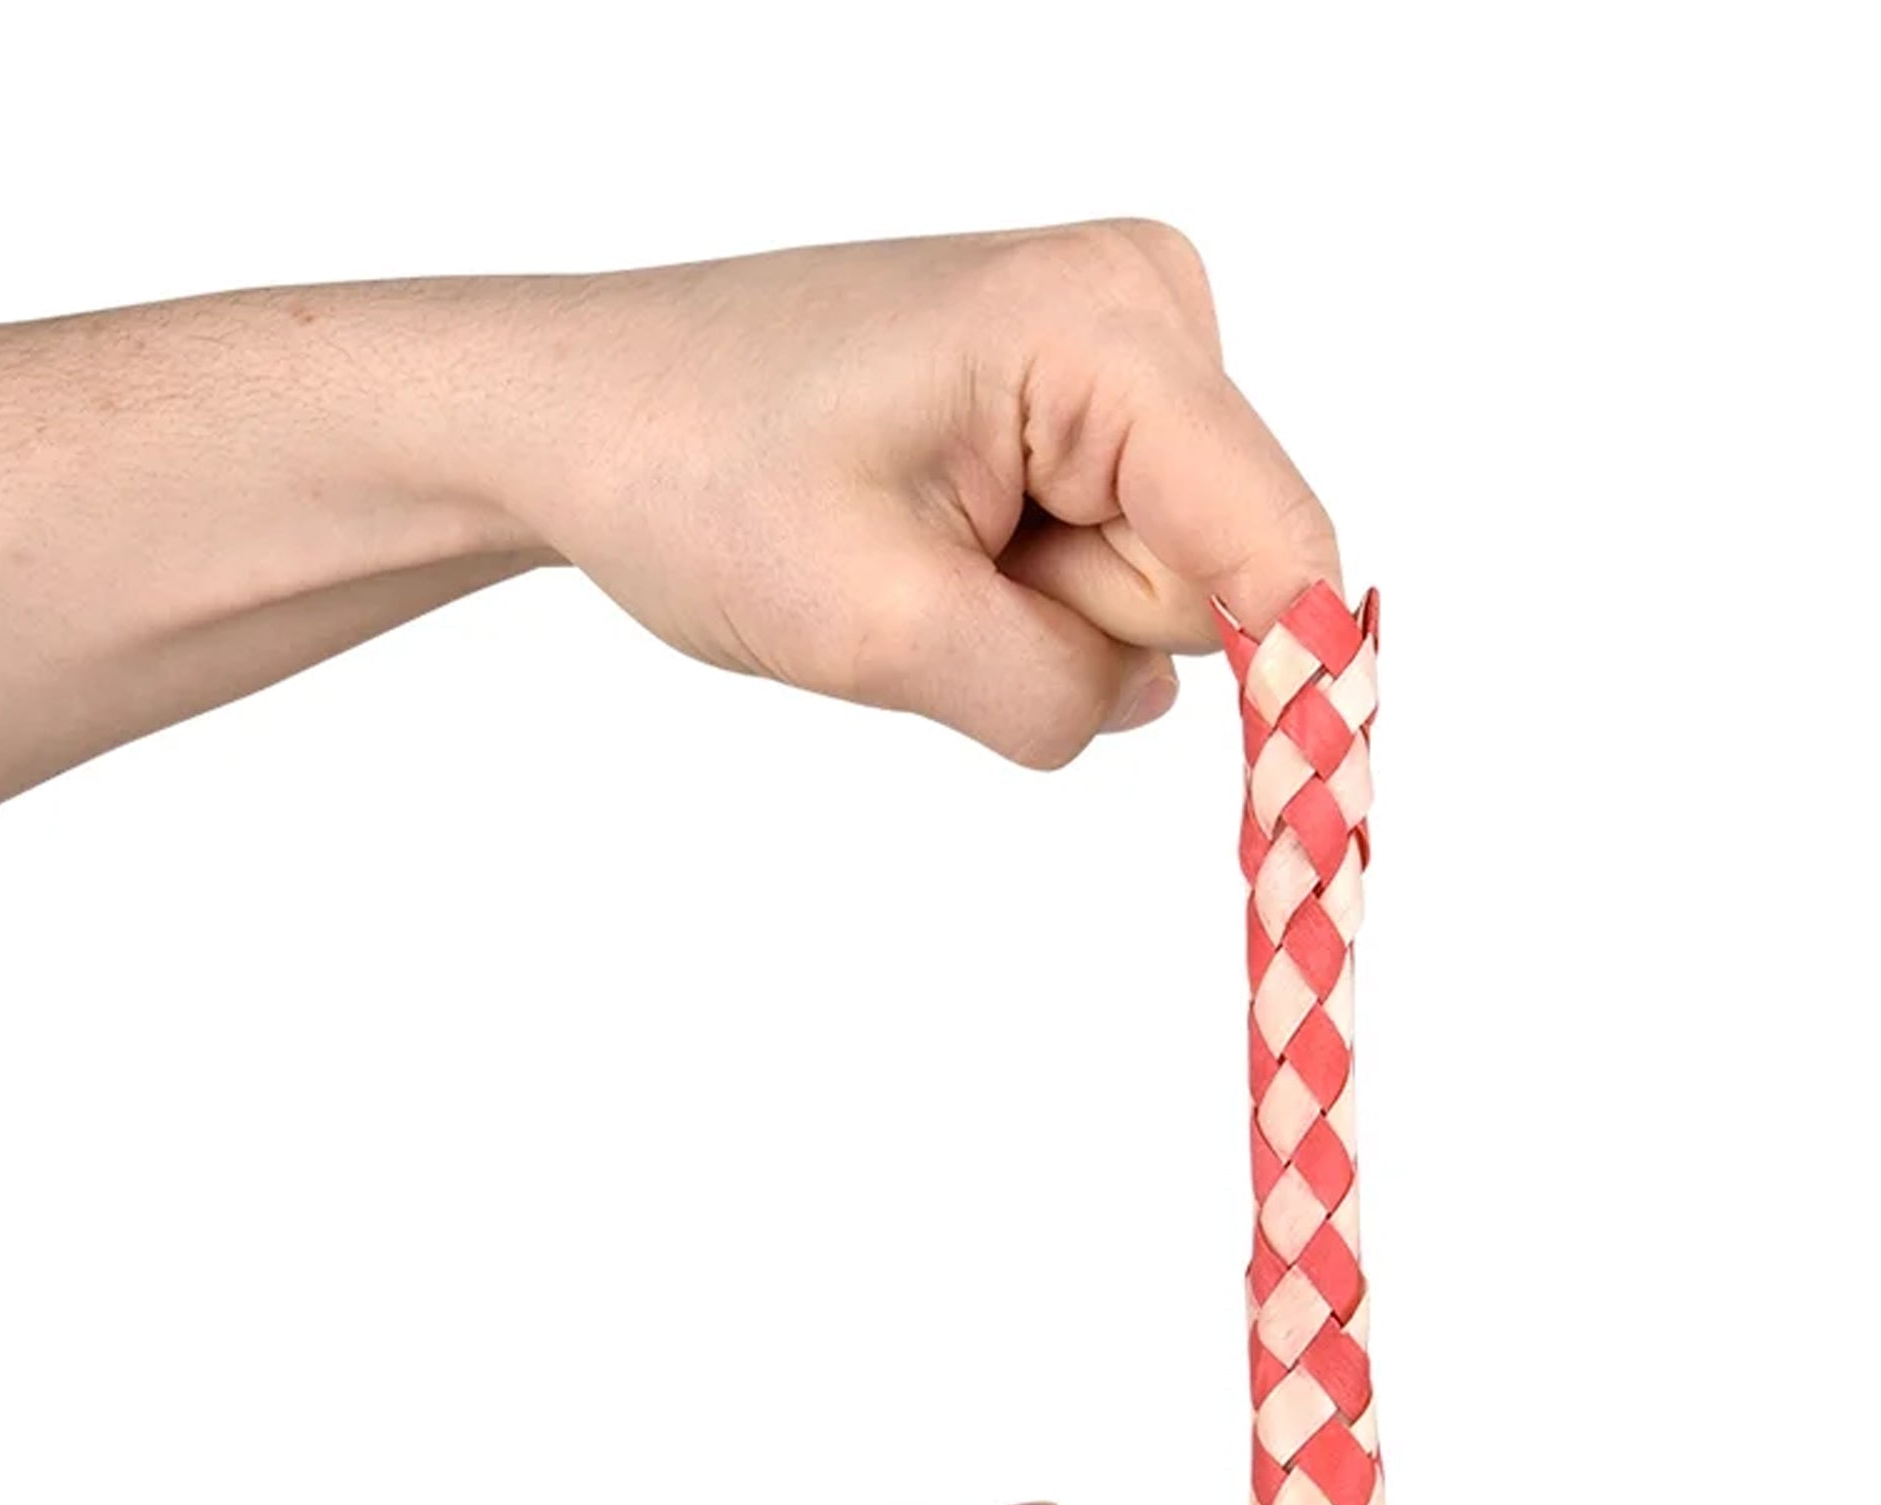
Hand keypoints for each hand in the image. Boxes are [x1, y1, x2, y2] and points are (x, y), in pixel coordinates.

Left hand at [502, 223, 1344, 766]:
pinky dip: (1022, 599)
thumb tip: (1170, 710)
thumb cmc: (695, 475)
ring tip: (913, 551)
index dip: (1288, 688)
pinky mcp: (1086, 413)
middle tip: (929, 583)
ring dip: (1034, 618)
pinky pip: (1114, 577)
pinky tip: (933, 543)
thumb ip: (1055, 689)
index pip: (1280, 543)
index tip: (1282, 816)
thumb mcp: (870, 624)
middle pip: (1212, 582)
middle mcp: (1142, 312)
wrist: (593, 416)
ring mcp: (1119, 359)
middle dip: (1074, 627)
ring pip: (1161, 595)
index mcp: (1103, 324)